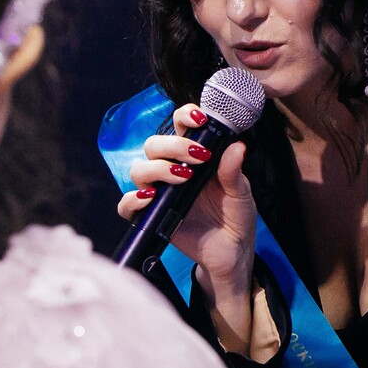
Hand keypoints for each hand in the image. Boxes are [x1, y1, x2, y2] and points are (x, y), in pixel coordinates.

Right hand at [116, 102, 259, 302]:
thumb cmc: (235, 216)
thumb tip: (237, 146)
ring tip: (183, 178)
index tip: (199, 119)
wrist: (233, 251)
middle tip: (197, 157)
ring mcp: (160, 193)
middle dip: (173, 145)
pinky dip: (133, 199)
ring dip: (157, 168)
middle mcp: (172, 170)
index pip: (179, 126)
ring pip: (138, 170)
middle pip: (153, 145)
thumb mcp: (240, 192)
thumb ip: (233, 171)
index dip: (183, 116)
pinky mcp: (151, 216)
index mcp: (193, 157)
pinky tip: (151, 197)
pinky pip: (127, 205)